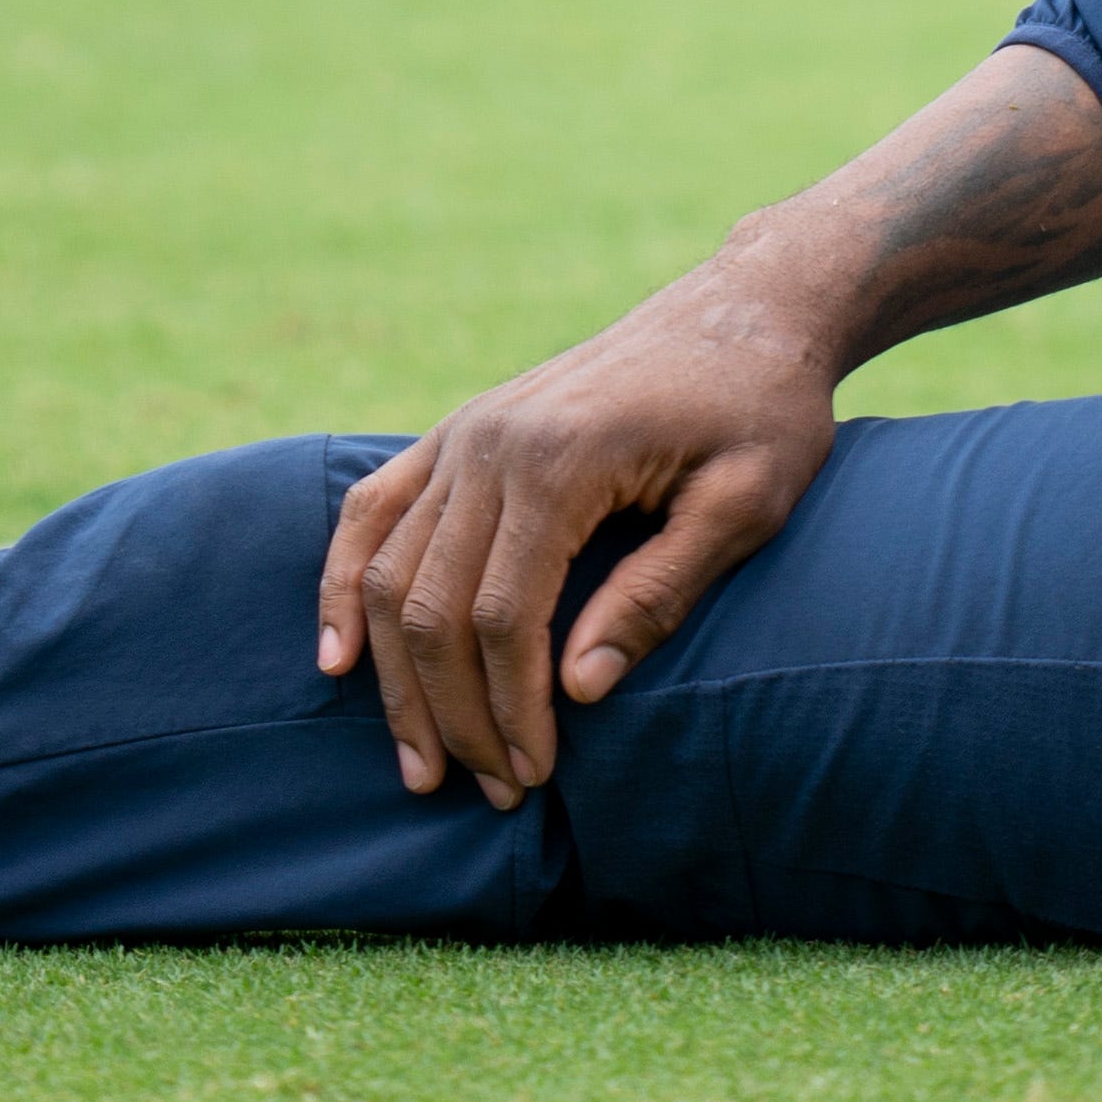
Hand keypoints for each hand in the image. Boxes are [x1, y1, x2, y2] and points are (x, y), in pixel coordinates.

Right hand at [316, 266, 838, 808]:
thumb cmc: (761, 409)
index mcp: (563, 458)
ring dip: (396, 678)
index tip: (536, 777)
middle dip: (454, 715)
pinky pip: (372, 511)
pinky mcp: (459, 430)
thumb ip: (658, 593)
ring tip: (421, 764)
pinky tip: (339, 657)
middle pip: (433, 605)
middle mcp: (492, 441)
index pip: (502, 616)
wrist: (745, 308)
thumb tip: (578, 693)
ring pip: (391, 570)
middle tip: (491, 793)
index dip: (511, 709)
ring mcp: (465, 431)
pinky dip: (345, 584)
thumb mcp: (747, 503)